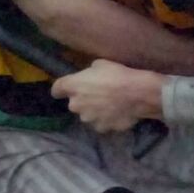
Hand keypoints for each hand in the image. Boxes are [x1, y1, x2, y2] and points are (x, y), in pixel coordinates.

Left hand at [50, 60, 164, 131]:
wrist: (137, 94)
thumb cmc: (117, 74)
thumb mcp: (100, 64)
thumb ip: (89, 73)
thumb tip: (91, 78)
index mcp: (72, 86)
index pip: (56, 89)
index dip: (61, 90)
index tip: (65, 89)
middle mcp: (75, 105)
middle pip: (74, 104)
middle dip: (83, 101)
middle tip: (98, 95)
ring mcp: (88, 119)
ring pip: (88, 115)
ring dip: (95, 111)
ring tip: (110, 105)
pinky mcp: (101, 128)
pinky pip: (101, 123)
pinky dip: (107, 120)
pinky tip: (117, 113)